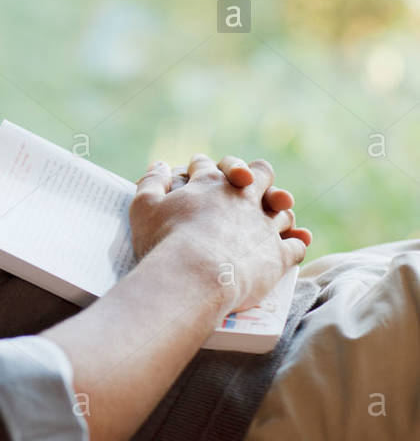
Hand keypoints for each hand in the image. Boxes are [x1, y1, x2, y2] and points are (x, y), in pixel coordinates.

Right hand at [131, 154, 308, 312]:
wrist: (193, 276)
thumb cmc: (164, 240)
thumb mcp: (143, 206)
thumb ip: (151, 181)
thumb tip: (158, 164)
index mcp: (209, 183)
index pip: (207, 165)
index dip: (200, 167)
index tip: (195, 172)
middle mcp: (242, 197)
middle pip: (260, 173)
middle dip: (256, 177)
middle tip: (246, 187)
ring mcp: (264, 224)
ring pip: (283, 210)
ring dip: (278, 212)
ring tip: (272, 219)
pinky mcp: (279, 253)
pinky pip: (297, 244)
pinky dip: (297, 242)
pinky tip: (293, 243)